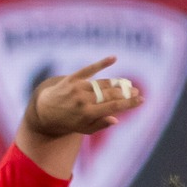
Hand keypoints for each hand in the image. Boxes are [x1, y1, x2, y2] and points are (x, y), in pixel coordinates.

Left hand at [26, 56, 141, 137]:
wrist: (44, 110)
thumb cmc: (68, 122)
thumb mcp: (83, 129)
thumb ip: (100, 124)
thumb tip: (117, 119)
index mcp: (87, 113)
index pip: (114, 107)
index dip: (129, 103)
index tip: (142, 100)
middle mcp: (82, 100)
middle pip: (110, 94)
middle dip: (126, 93)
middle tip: (136, 91)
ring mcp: (76, 88)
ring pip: (102, 84)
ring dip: (117, 83)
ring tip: (128, 84)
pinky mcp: (71, 79)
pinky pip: (88, 69)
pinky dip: (102, 63)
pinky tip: (114, 58)